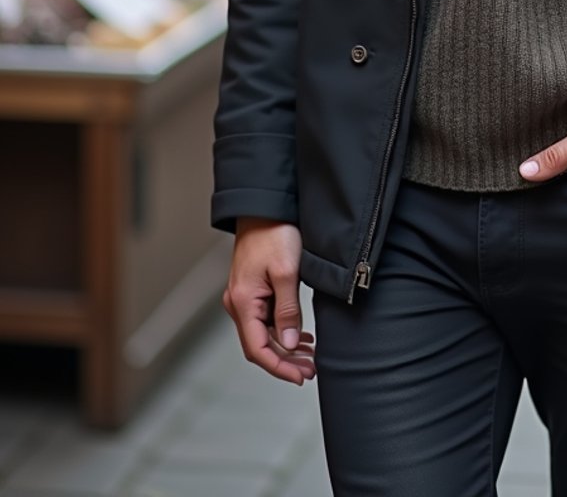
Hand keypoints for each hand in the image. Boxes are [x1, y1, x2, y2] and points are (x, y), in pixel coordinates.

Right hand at [223, 218, 315, 384]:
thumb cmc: (274, 232)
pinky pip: (266, 319)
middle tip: (310, 371)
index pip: (257, 349)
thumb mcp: (286, 272)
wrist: (266, 206)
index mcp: (242, 302)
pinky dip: (283, 331)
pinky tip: (301, 336)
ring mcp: (244, 297)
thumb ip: (287, 310)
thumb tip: (287, 343)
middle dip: (285, 362)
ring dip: (286, 347)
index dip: (279, 368)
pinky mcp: (253, 290)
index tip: (300, 377)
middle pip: (259, 345)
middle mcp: (238, 303)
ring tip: (311, 357)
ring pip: (263, 334)